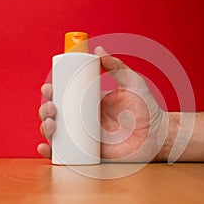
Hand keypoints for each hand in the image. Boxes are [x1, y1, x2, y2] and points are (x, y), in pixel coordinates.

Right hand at [38, 46, 169, 161]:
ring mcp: (85, 137)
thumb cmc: (147, 108)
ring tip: (51, 124)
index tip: (49, 87)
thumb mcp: (132, 82)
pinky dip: (51, 153)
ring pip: (57, 133)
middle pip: (56, 114)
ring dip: (45, 128)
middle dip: (46, 109)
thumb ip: (118, 66)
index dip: (53, 92)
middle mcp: (84, 119)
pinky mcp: (89, 154)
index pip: (65, 96)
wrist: (158, 134)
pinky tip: (46, 148)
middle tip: (52, 107)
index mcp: (90, 102)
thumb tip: (98, 48)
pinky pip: (66, 155)